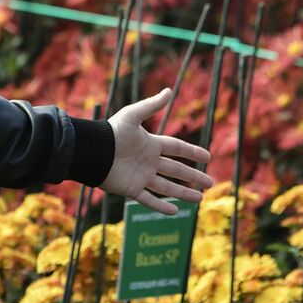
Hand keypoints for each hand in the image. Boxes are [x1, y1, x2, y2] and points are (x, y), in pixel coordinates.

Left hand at [99, 88, 213, 214]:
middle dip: (193, 176)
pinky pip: (148, 199)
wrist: (92, 151)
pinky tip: (174, 212)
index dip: (192, 152)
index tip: (208, 157)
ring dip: (183, 193)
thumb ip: (151, 106)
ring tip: (200, 199)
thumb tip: (168, 90)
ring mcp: (140, 176)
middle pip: (176, 170)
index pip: (176, 148)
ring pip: (166, 187)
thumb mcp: (132, 116)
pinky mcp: (131, 189)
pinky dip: (161, 206)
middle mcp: (148, 162)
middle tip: (211, 183)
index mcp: (150, 145)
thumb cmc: (111, 132)